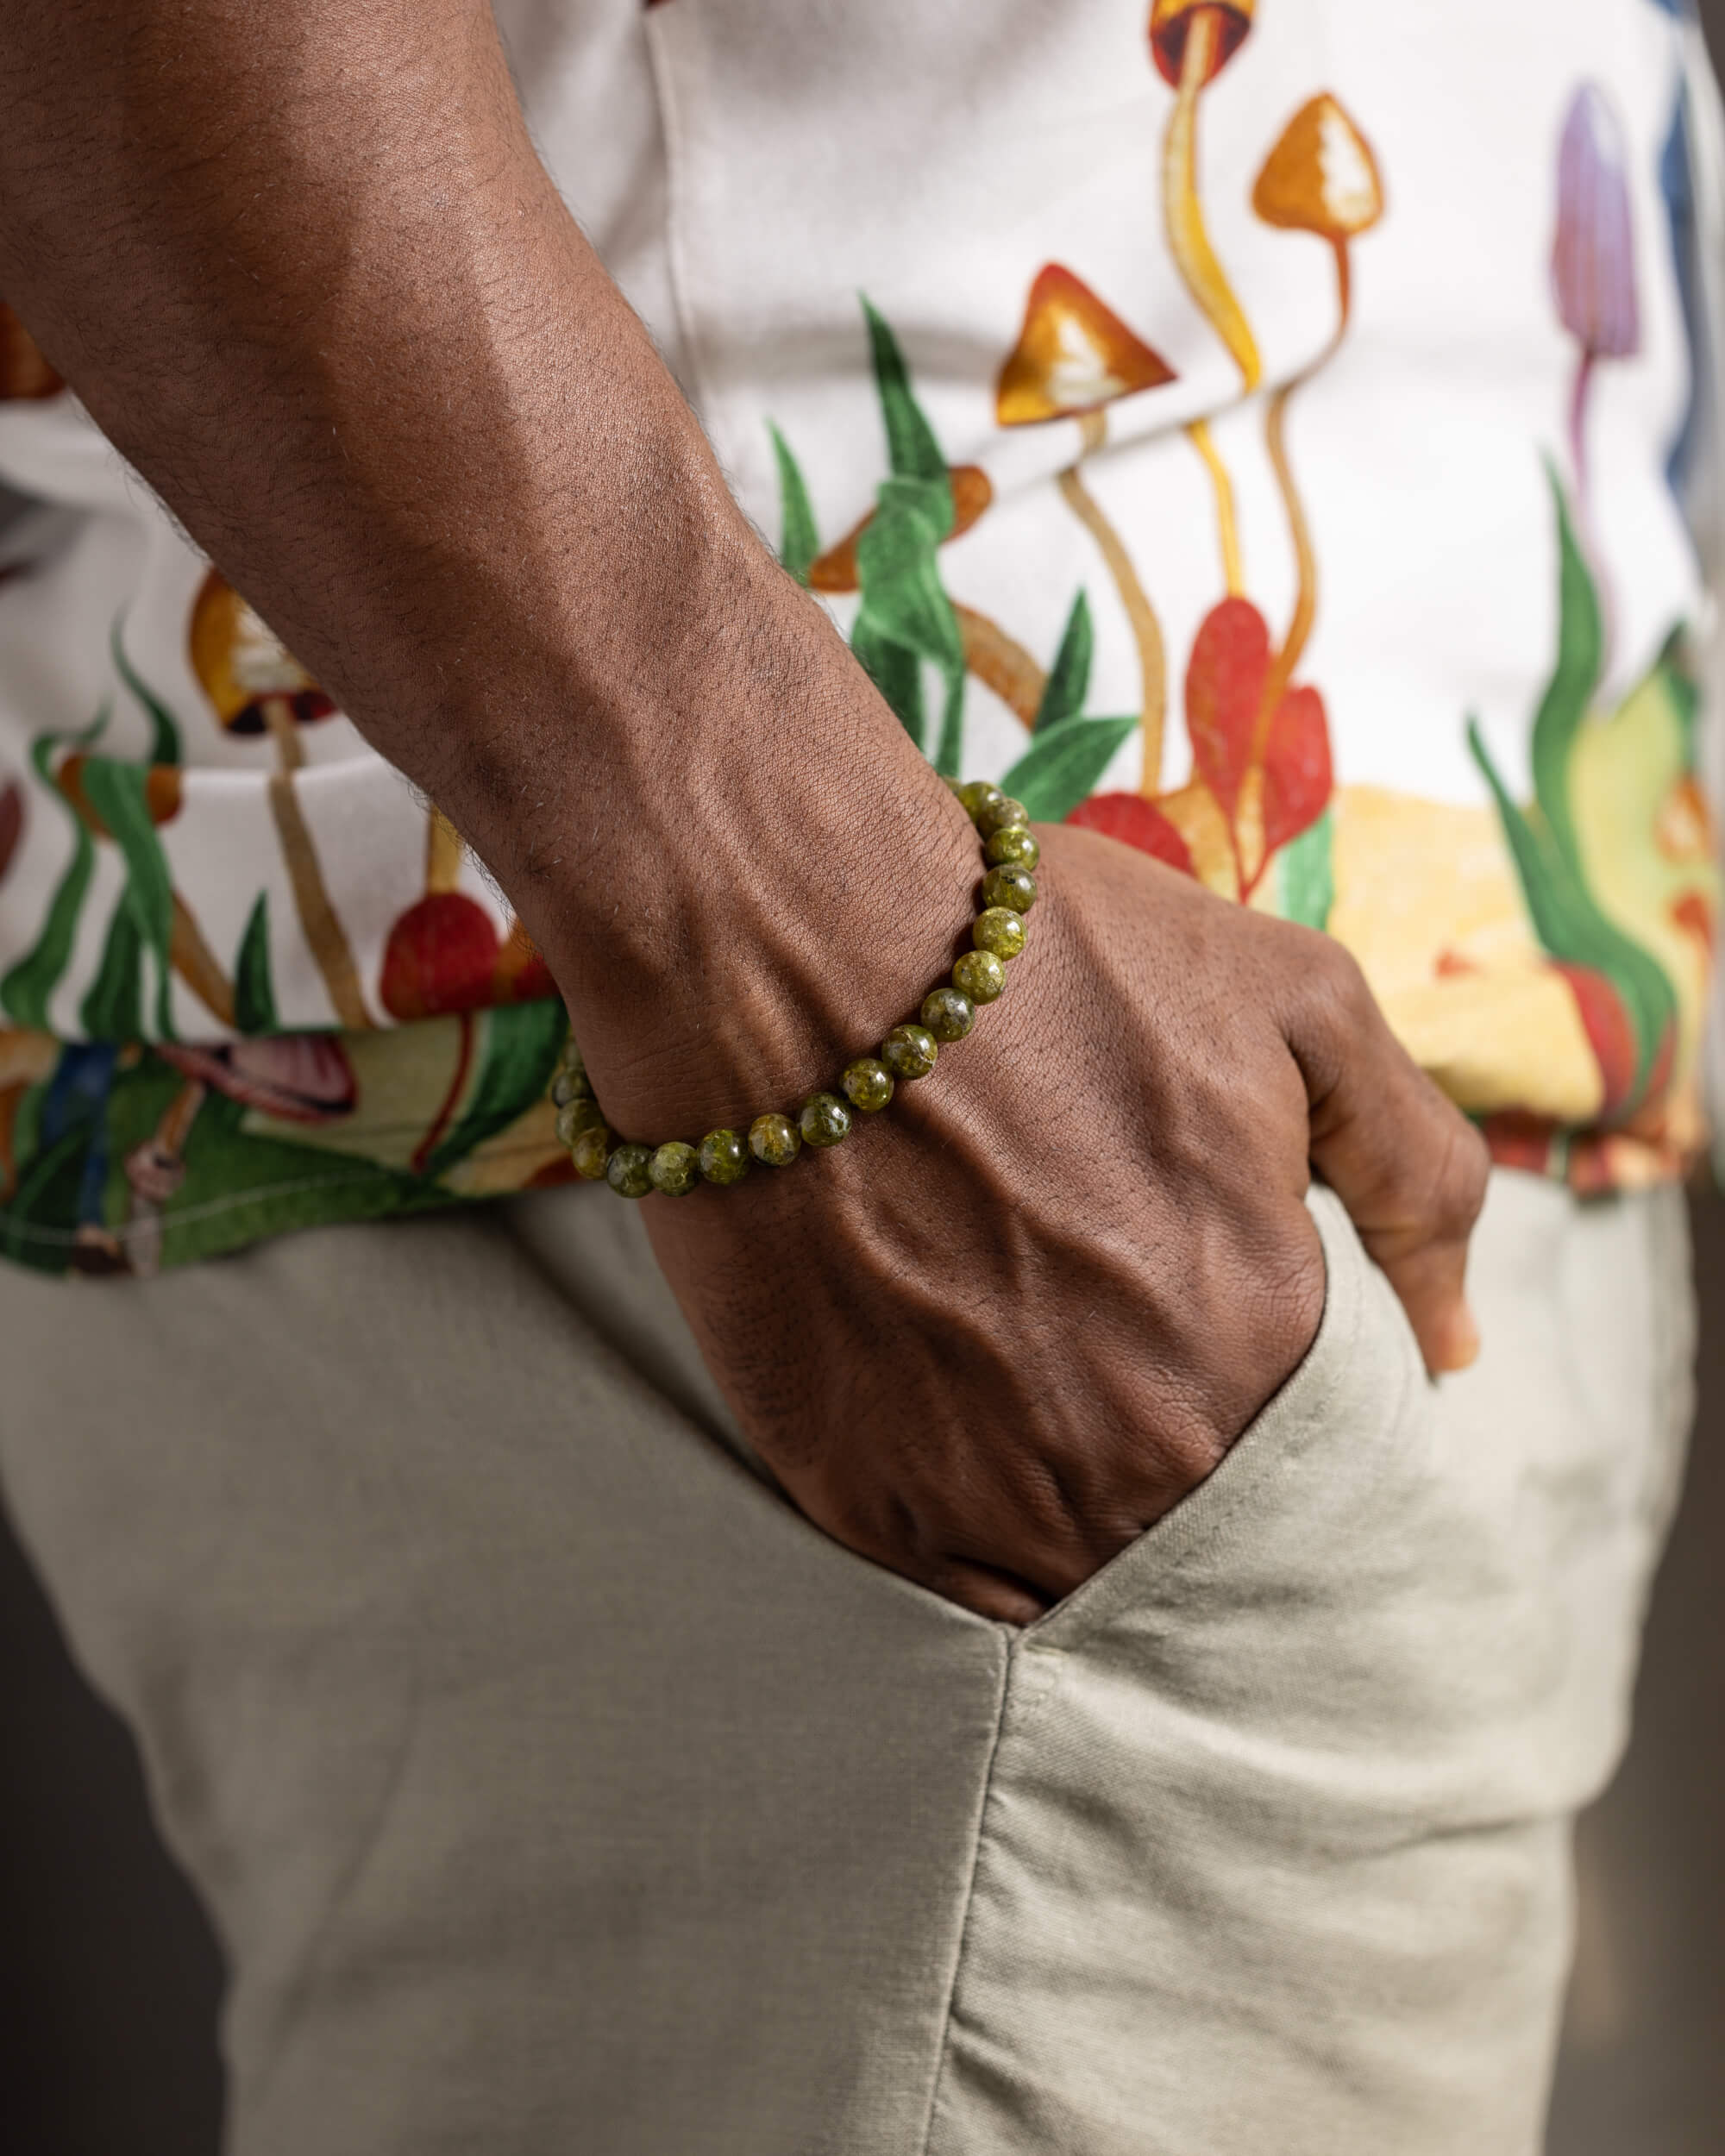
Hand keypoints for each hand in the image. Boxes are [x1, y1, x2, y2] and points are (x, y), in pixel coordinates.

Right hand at [630, 810, 1486, 1624]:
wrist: (792, 949)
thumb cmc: (1049, 961)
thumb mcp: (1301, 1003)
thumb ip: (1420, 1175)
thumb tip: (1458, 1345)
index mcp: (1262, 1339)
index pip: (1324, 1461)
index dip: (1281, 1408)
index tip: (1221, 1346)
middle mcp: (1139, 1448)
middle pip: (1204, 1521)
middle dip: (1182, 1454)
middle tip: (1113, 1353)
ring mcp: (989, 1488)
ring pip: (1080, 1570)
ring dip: (1075, 1505)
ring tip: (1028, 1391)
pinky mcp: (858, 1496)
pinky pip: (951, 1582)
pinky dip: (967, 1528)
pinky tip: (951, 1425)